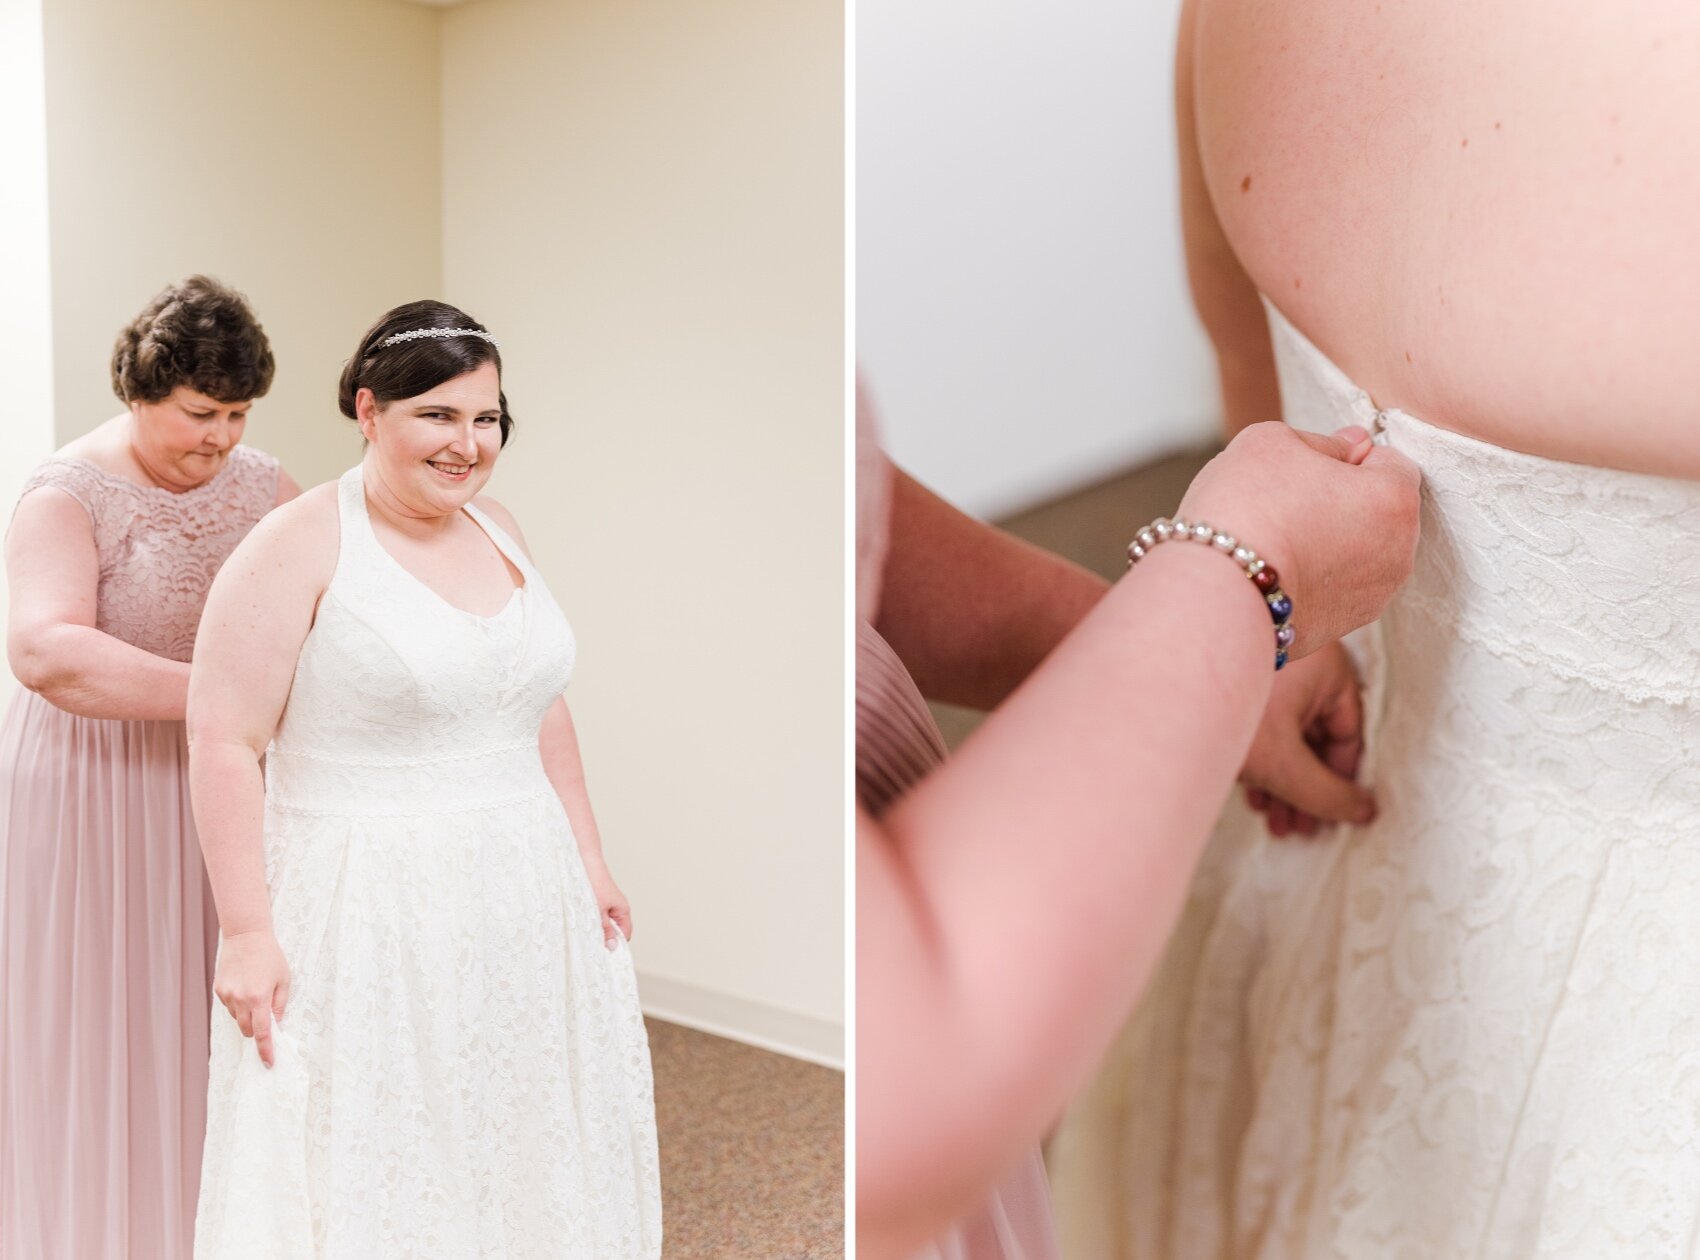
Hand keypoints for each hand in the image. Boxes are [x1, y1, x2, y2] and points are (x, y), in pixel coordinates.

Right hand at [212, 929, 290, 1067]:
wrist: (246, 937)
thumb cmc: (270, 957)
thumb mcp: (284, 980)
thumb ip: (279, 1005)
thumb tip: (275, 1025)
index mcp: (259, 998)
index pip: (262, 1033)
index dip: (265, 1050)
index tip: (268, 1063)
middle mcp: (240, 1000)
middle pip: (246, 1030)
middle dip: (256, 1031)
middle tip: (265, 1018)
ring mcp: (226, 995)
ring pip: (237, 1018)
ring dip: (247, 1015)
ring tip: (255, 992)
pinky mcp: (218, 990)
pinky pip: (230, 1006)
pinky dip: (238, 1004)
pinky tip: (245, 986)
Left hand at [587, 866, 632, 947]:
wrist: (583, 861)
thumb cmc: (593, 882)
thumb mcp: (598, 911)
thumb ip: (605, 929)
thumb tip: (612, 946)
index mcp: (622, 910)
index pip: (624, 935)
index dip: (616, 945)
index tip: (604, 955)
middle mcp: (616, 908)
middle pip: (614, 931)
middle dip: (603, 938)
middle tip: (591, 946)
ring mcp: (606, 905)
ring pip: (603, 924)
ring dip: (594, 930)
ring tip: (583, 933)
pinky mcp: (596, 901)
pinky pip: (595, 917)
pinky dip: (588, 922)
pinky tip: (579, 923)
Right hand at [1176, 421, 1420, 657]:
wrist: (1215, 592)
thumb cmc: (1246, 508)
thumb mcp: (1273, 441)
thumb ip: (1325, 440)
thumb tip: (1352, 446)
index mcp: (1394, 498)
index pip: (1390, 462)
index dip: (1349, 459)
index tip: (1308, 471)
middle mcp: (1399, 553)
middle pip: (1377, 512)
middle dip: (1343, 504)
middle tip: (1288, 504)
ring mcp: (1374, 597)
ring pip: (1358, 554)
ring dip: (1331, 543)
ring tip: (1280, 542)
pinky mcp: (1343, 627)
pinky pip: (1336, 591)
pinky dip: (1316, 580)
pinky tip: (1278, 573)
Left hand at [1242, 640, 1374, 835]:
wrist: (1156, 667)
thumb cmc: (1227, 706)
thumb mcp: (1283, 761)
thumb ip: (1326, 794)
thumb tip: (1364, 813)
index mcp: (1329, 668)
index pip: (1348, 735)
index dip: (1340, 783)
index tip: (1328, 820)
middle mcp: (1303, 658)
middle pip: (1315, 734)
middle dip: (1306, 788)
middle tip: (1297, 830)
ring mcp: (1267, 662)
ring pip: (1286, 729)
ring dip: (1281, 778)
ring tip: (1272, 821)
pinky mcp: (1233, 672)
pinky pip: (1260, 718)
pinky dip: (1260, 754)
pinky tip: (1249, 794)